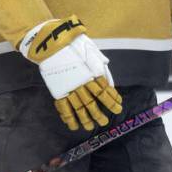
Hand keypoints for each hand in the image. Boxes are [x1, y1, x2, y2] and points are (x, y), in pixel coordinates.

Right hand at [19, 16, 122, 130]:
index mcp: (90, 72)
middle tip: (104, 121)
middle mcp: (80, 82)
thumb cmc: (74, 46)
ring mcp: (68, 88)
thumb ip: (99, 68)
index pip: (104, 90)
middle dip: (99, 114)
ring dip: (85, 119)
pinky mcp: (57, 90)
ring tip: (90, 127)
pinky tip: (73, 125)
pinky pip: (63, 107)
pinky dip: (68, 118)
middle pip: (92, 102)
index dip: (112, 100)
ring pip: (78, 108)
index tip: (118, 107)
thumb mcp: (91, 53)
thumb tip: (108, 83)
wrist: (52, 44)